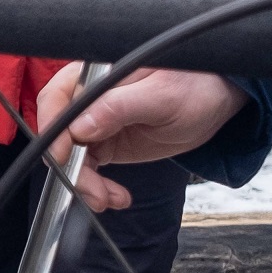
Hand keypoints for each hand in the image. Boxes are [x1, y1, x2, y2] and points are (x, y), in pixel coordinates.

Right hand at [36, 62, 246, 213]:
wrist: (217, 99)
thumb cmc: (195, 84)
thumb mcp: (161, 96)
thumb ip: (118, 108)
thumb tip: (80, 127)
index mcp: (97, 72)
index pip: (58, 98)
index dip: (54, 130)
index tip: (63, 159)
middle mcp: (90, 95)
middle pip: (60, 132)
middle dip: (71, 167)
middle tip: (94, 193)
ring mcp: (96, 119)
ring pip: (72, 155)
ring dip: (84, 182)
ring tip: (109, 199)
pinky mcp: (106, 140)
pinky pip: (89, 166)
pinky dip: (97, 186)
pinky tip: (116, 196)